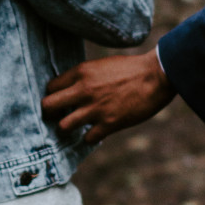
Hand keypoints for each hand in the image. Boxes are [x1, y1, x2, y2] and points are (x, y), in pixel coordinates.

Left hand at [43, 52, 173, 144]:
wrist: (157, 76)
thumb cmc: (131, 69)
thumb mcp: (102, 65)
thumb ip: (84, 77)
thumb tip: (71, 89)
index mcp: (81, 72)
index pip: (50, 88)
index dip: (52, 96)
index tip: (59, 101)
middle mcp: (83, 90)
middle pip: (48, 106)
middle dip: (49, 114)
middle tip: (57, 116)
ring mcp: (95, 109)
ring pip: (63, 126)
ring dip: (67, 128)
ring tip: (75, 127)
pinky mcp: (109, 124)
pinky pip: (87, 138)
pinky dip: (90, 137)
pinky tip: (96, 132)